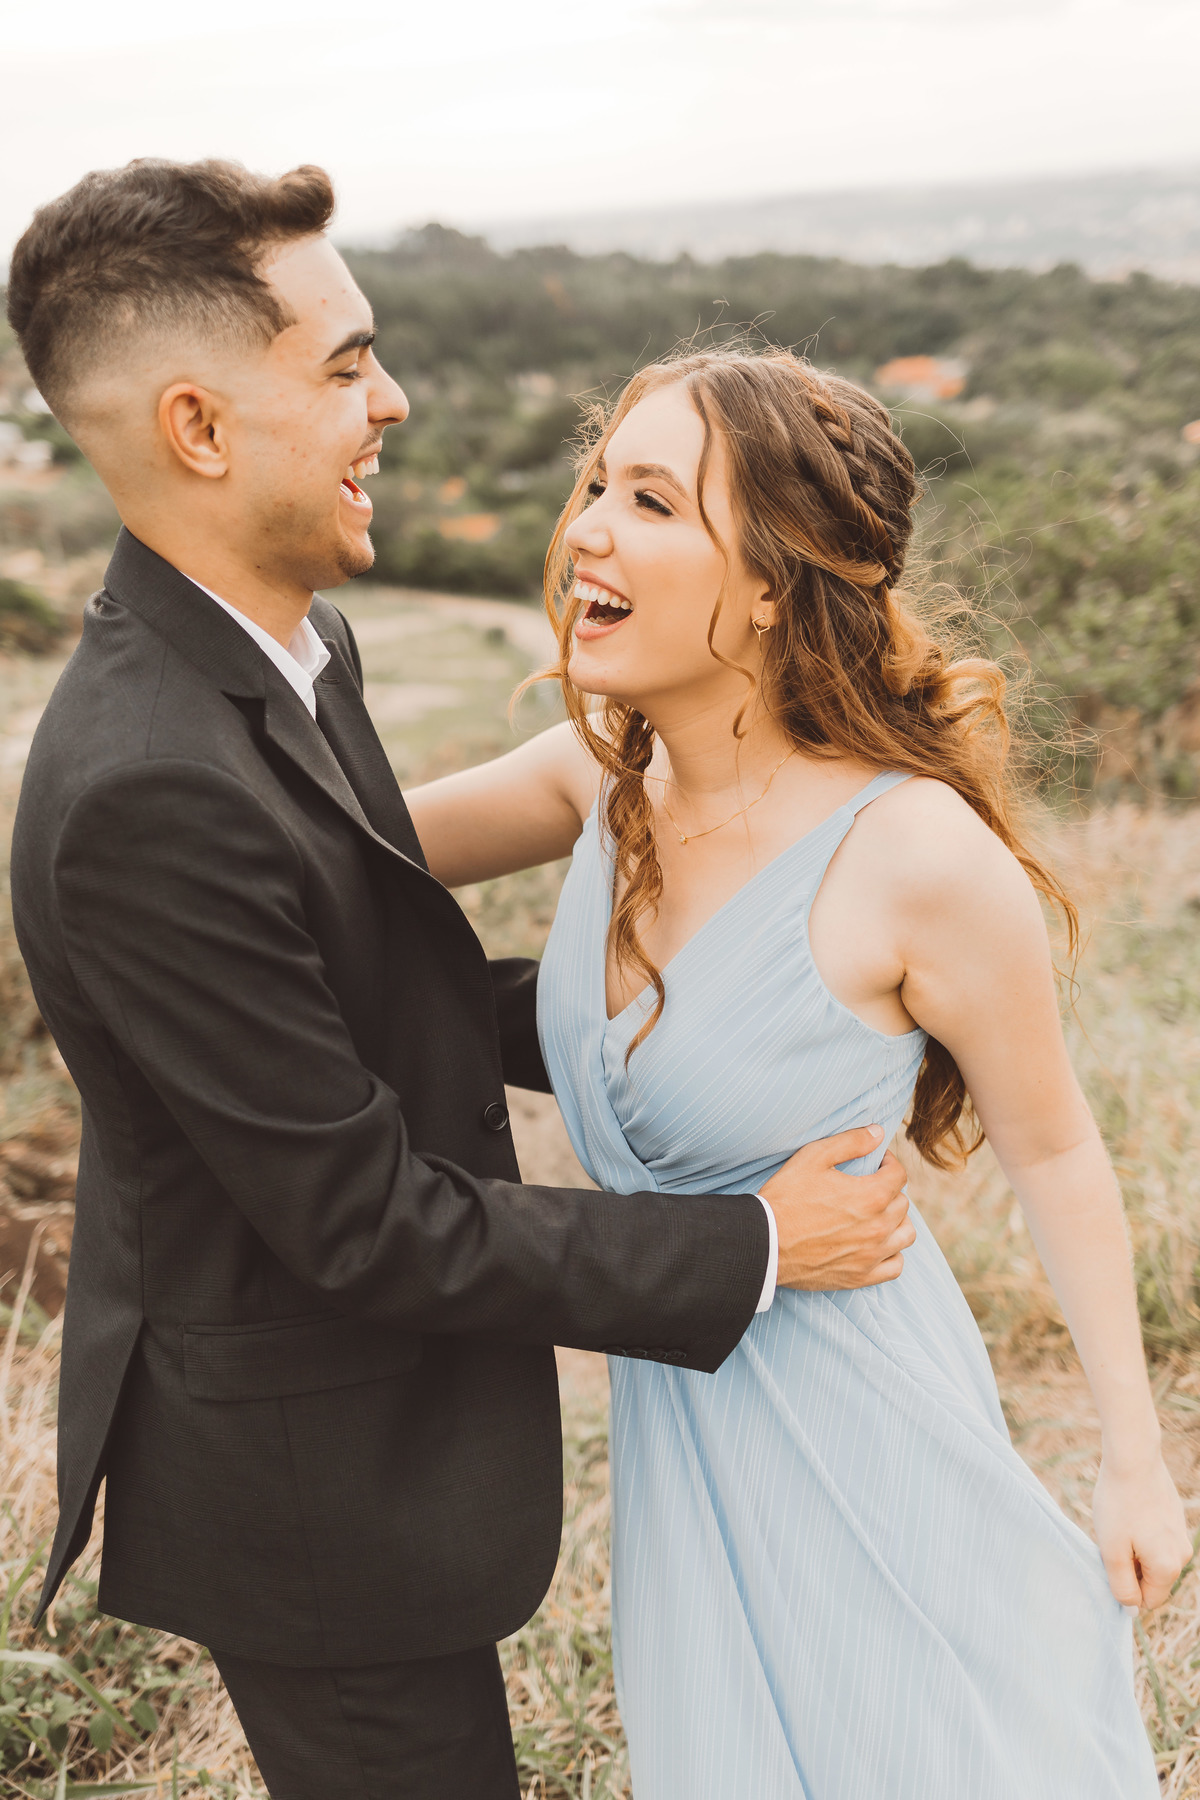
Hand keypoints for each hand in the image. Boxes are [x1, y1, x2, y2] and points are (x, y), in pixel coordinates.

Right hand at [760, 1126, 914, 1290]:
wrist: (764, 1243)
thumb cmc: (786, 1198)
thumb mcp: (813, 1158)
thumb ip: (850, 1142)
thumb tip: (878, 1133)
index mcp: (872, 1196)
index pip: (898, 1175)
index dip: (888, 1163)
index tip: (875, 1163)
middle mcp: (879, 1227)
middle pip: (902, 1203)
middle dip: (889, 1190)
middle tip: (868, 1187)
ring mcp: (872, 1255)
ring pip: (905, 1234)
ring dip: (896, 1221)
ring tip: (878, 1215)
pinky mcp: (861, 1277)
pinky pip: (895, 1265)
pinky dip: (892, 1253)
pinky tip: (877, 1244)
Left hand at [1092, 1449, 1192, 1609]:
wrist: (1133, 1459)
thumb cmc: (1118, 1504)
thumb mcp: (1111, 1551)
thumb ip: (1122, 1587)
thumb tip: (1132, 1611)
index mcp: (1169, 1568)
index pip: (1148, 1601)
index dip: (1125, 1588)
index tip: (1110, 1563)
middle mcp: (1182, 1554)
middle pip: (1152, 1580)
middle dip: (1130, 1568)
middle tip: (1113, 1541)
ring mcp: (1181, 1534)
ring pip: (1153, 1558)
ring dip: (1134, 1550)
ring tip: (1119, 1525)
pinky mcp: (1175, 1517)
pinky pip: (1156, 1538)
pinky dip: (1140, 1533)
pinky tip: (1128, 1512)